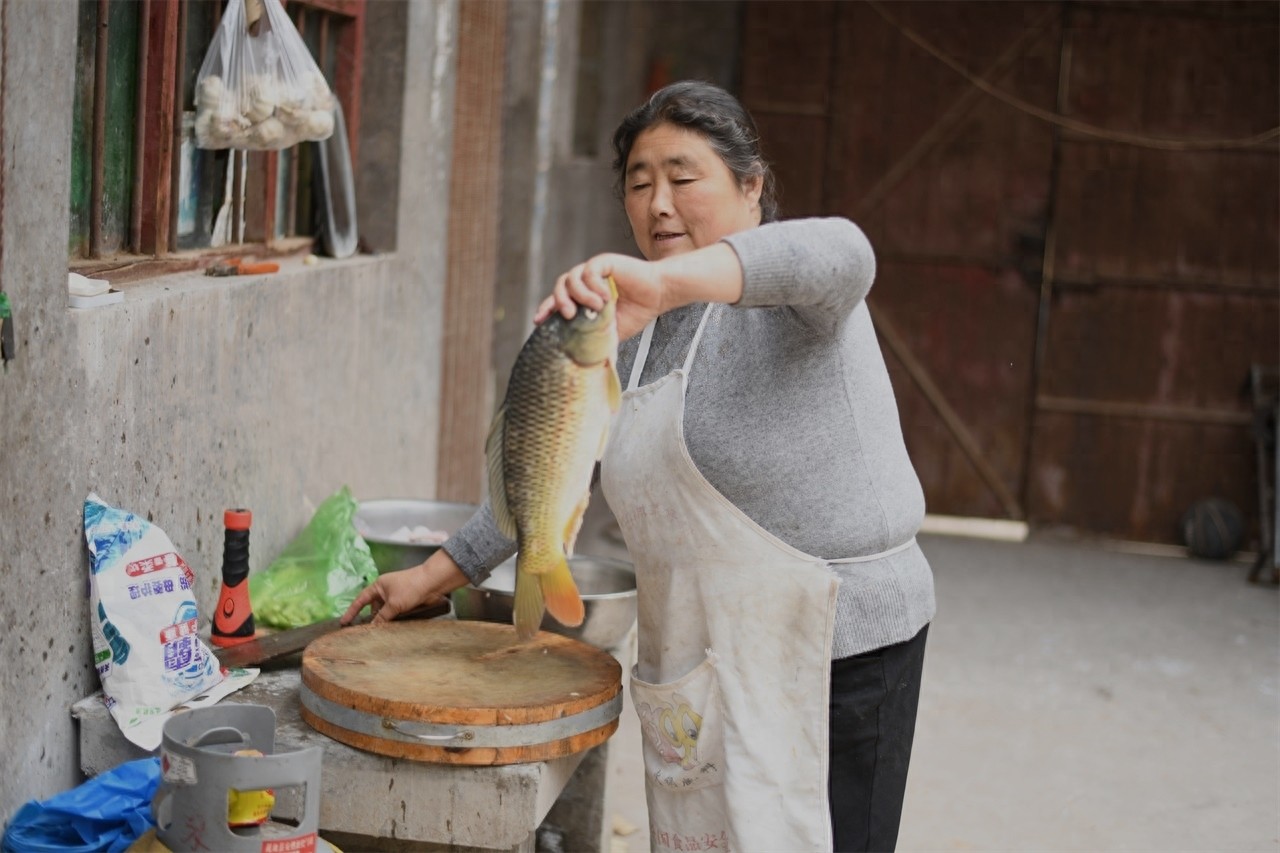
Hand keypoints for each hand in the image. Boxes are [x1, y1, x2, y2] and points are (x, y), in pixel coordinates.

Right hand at [341, 550, 469, 624]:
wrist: (432, 583)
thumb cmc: (411, 587)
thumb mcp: (394, 604)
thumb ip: (382, 616)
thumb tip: (373, 627)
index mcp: (378, 586)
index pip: (361, 600)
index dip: (351, 611)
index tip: (344, 622)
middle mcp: (385, 591)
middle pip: (373, 608)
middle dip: (371, 619)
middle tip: (366, 633)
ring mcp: (396, 596)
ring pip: (385, 612)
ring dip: (384, 621)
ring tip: (381, 633)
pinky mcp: (405, 602)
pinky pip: (395, 613)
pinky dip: (393, 620)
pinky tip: (393, 629)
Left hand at [534, 253, 664, 340]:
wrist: (657, 296)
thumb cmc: (636, 312)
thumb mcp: (611, 332)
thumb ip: (596, 340)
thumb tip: (589, 364)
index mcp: (582, 299)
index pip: (557, 301)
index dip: (546, 309)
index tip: (538, 321)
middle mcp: (584, 283)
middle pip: (559, 288)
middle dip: (560, 302)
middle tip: (570, 315)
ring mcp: (593, 272)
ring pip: (571, 278)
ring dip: (581, 295)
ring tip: (598, 307)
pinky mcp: (603, 263)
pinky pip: (589, 271)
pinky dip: (594, 285)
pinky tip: (607, 297)